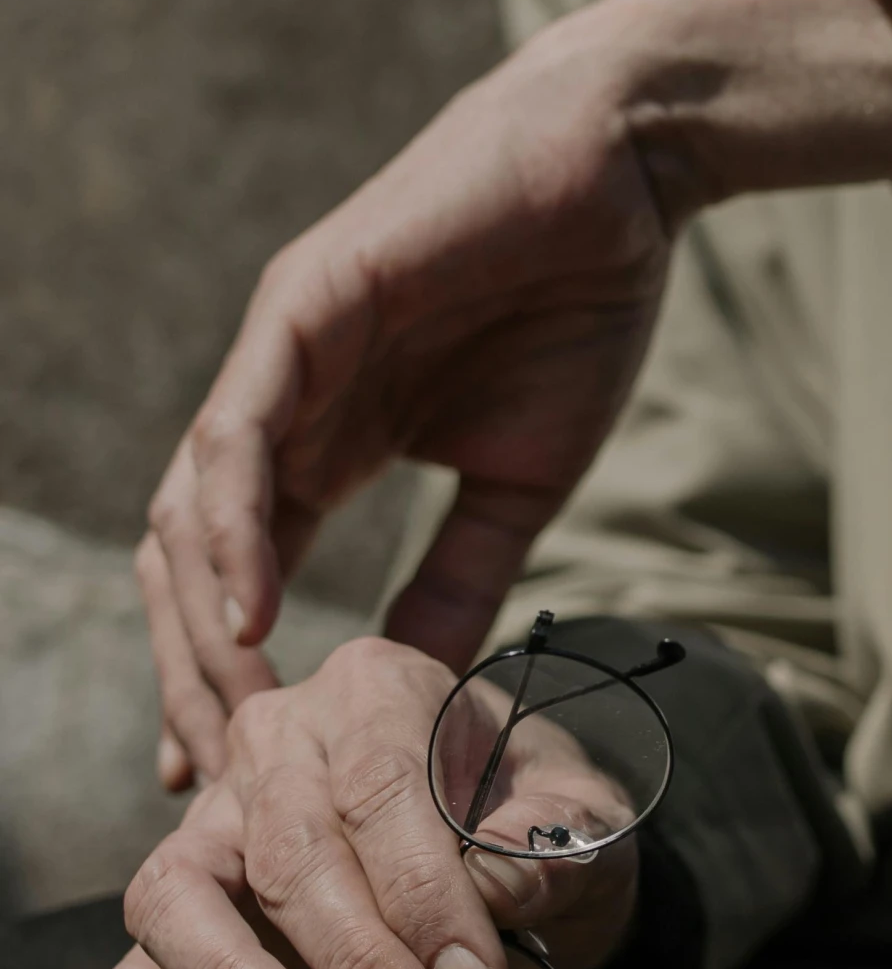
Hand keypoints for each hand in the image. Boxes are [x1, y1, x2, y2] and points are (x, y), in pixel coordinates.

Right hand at [104, 637, 638, 968]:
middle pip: (290, 849)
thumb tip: (503, 882)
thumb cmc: (538, 827)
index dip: (425, 893)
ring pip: (176, 896)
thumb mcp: (583, 817)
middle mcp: (278, 738)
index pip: (382, 785)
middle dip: (360, 962)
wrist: (507, 864)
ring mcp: (213, 822)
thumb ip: (559, 836)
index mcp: (378, 689)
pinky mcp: (180, 908)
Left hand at [142, 0, 675, 783]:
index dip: (227, 681)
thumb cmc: (579, 308)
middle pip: (193, 559)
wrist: (622, 180)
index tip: (235, 788)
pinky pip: (241, 430)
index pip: (243, 577)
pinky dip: (234, 524)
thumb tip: (421, 692)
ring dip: (200, 621)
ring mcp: (283, 354)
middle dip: (195, 675)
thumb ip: (459, 578)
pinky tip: (246, 610)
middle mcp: (285, 406)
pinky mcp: (302, 304)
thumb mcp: (521, 482)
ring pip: (194, 503)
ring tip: (234, 723)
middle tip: (226, 787)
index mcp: (327, 445)